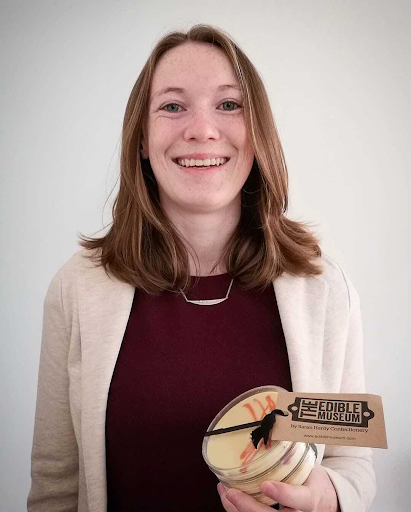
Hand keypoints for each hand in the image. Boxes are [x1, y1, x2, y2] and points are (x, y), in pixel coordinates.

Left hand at [217, 465, 340, 511]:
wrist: (324, 503)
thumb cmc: (313, 482)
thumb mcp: (311, 469)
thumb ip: (294, 458)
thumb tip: (274, 428)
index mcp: (310, 499)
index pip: (299, 499)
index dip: (283, 494)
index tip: (266, 485)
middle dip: (249, 506)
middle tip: (231, 492)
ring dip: (236, 508)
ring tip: (223, 490)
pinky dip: (236, 510)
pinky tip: (226, 496)